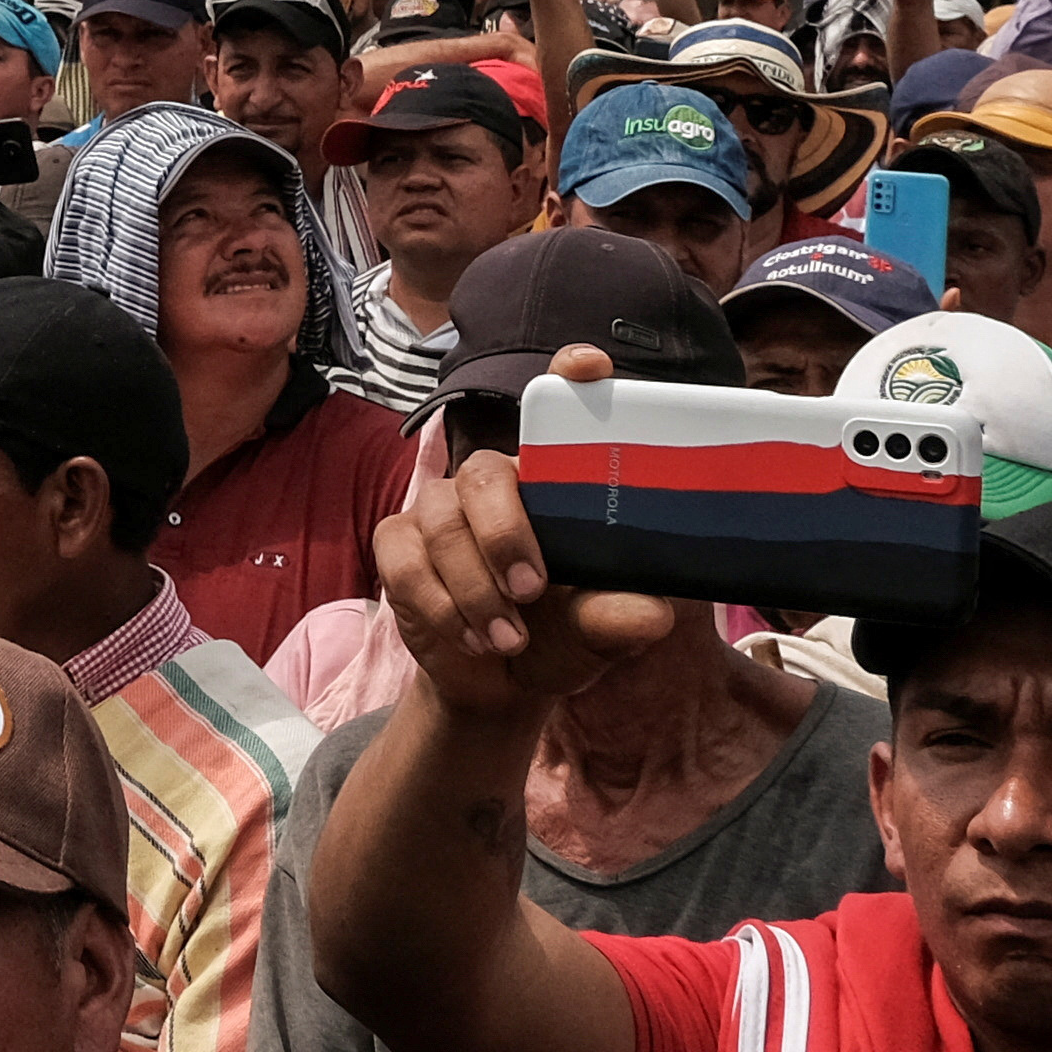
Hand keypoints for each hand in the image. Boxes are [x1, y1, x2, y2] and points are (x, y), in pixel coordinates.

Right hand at [369, 348, 674, 721]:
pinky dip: (440, 605)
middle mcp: (495, 484)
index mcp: (552, 485)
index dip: (570, 377)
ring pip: (441, 523)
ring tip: (509, 639)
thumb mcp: (598, 636)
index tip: (589, 366)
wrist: (500, 685)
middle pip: (484, 473)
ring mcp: (440, 510)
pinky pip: (406, 560)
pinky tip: (473, 639)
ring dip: (474, 589)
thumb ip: (618, 620)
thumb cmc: (560, 639)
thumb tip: (653, 616)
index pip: (560, 409)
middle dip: (504, 532)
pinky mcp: (398, 544)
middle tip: (531, 590)